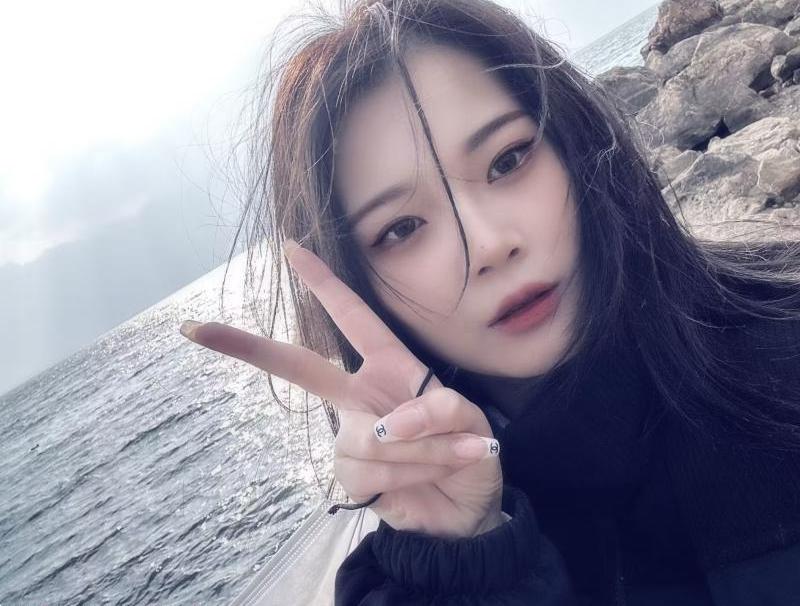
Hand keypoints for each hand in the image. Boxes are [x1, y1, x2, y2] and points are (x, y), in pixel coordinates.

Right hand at [179, 239, 503, 537]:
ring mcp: (351, 436)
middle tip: (197, 329)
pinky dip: (407, 475)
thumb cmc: (470, 450)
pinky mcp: (350, 476)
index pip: (352, 317)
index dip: (323, 282)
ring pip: (364, 437)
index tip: (290, 248)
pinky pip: (367, 471)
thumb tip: (385, 428)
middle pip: (300, 368)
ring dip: (418, 451)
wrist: (468, 510)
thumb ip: (440, 411)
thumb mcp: (471, 419)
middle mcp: (360, 394)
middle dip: (249, 348)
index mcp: (389, 365)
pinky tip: (424, 483)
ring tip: (450, 458)